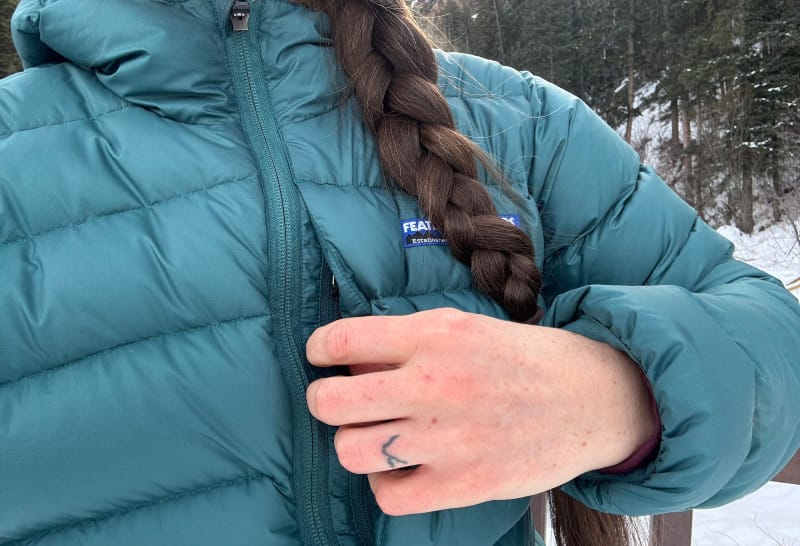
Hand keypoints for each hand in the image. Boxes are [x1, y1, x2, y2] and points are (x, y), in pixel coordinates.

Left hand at [305, 308, 656, 515]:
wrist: (593, 397)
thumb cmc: (523, 358)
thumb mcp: (466, 327)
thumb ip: (408, 342)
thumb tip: (349, 362)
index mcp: (435, 335)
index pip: (342, 340)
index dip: (319, 348)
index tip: (321, 355)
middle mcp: (435, 384)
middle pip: (330, 402)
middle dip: (323, 399)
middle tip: (339, 401)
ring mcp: (448, 439)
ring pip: (350, 450)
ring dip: (352, 442)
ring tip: (372, 435)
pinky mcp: (465, 484)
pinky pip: (388, 494)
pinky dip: (385, 482)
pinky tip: (401, 467)